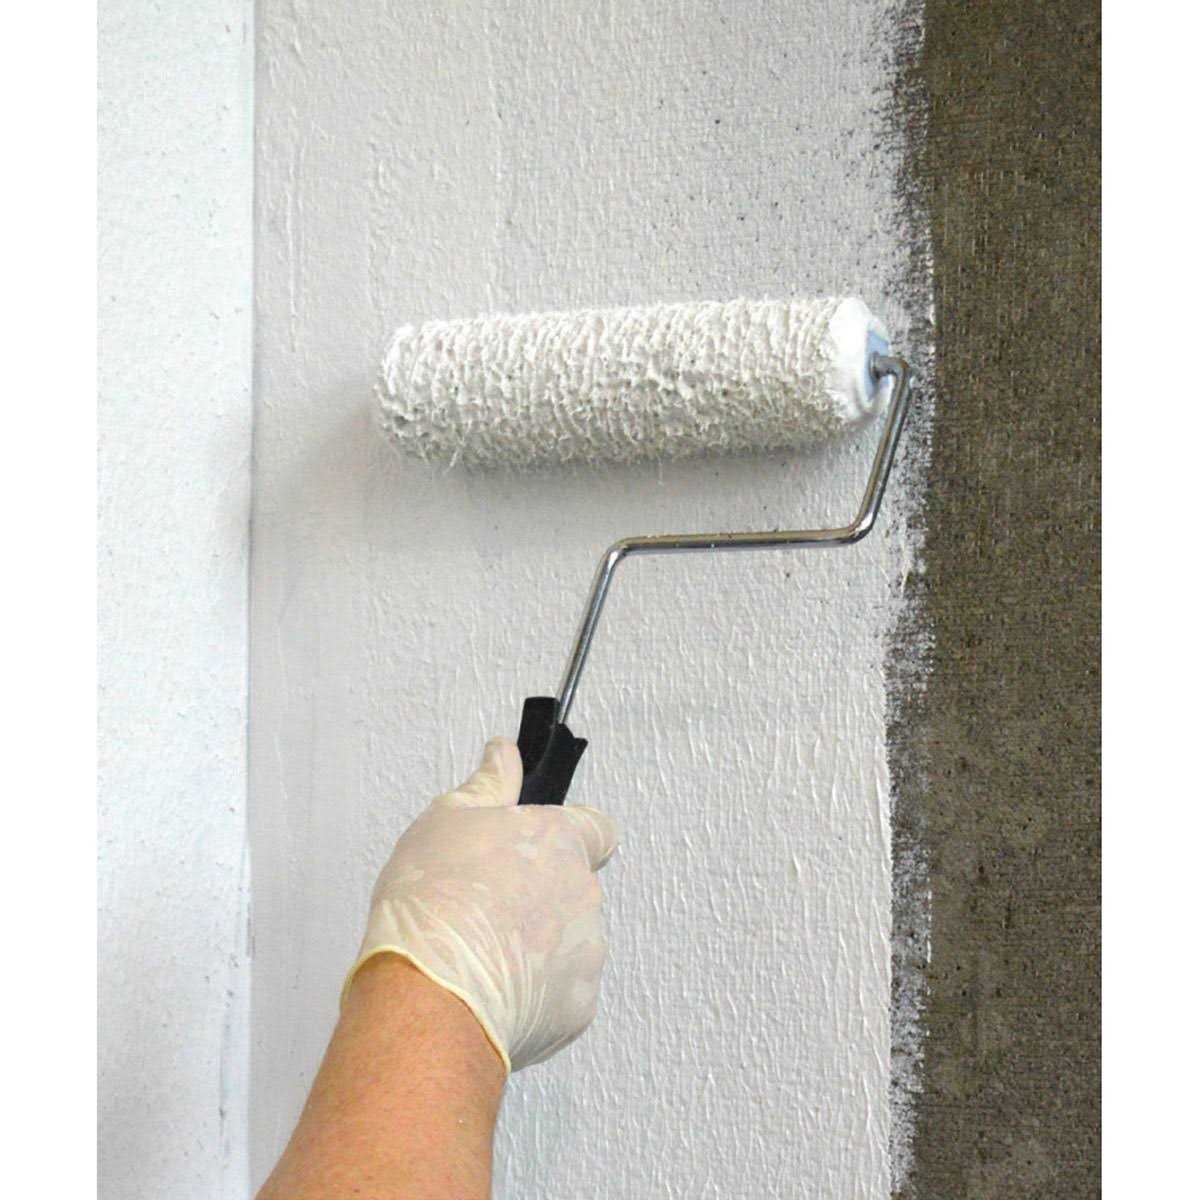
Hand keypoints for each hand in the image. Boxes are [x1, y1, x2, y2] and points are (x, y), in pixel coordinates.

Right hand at [344, 737, 619, 1071]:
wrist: (430, 993)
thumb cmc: (435, 903)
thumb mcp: (447, 819)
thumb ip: (488, 783)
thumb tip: (504, 752)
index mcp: (559, 840)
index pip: (597, 828)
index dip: (573, 835)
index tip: (543, 845)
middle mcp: (583, 893)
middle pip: (574, 888)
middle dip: (540, 896)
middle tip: (486, 907)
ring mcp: (585, 952)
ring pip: (569, 943)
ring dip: (538, 947)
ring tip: (480, 955)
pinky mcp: (576, 1007)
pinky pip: (560, 995)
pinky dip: (533, 994)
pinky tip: (489, 990)